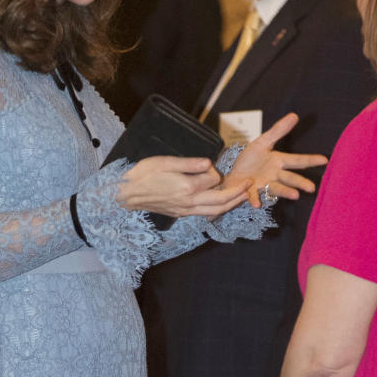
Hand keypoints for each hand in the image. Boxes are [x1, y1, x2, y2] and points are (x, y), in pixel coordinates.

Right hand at [117, 155, 248, 218]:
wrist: (127, 194)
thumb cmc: (144, 174)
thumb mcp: (166, 162)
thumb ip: (190, 163)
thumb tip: (209, 163)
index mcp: (187, 187)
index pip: (213, 179)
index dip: (215, 170)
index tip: (210, 165)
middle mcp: (189, 202)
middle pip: (221, 200)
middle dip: (237, 192)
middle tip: (249, 184)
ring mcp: (186, 210)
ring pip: (215, 210)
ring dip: (232, 204)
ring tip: (243, 196)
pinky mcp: (182, 214)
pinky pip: (205, 214)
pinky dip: (218, 210)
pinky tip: (222, 205)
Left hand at [225, 113, 326, 207]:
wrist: (233, 175)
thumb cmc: (250, 160)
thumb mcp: (262, 142)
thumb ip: (278, 130)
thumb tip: (294, 115)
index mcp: (278, 162)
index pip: (297, 161)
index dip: (311, 160)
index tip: (325, 160)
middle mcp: (274, 175)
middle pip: (290, 178)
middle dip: (300, 183)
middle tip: (312, 188)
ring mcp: (263, 184)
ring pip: (277, 188)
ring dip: (285, 192)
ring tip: (295, 196)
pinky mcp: (250, 191)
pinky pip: (253, 195)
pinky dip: (255, 199)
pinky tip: (256, 204)